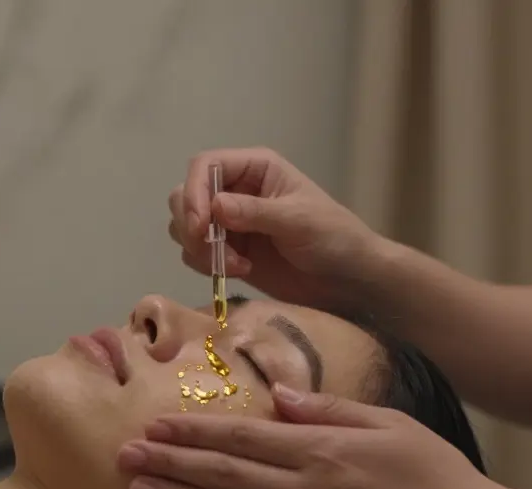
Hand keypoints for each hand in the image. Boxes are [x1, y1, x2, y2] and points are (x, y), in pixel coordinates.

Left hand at [116, 385, 512, 488]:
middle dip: (170, 462)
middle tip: (125, 455)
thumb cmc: (433, 471)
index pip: (241, 435)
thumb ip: (328, 409)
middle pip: (222, 473)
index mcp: (320, 447)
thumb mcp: (387, 423)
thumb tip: (277, 395)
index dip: (193, 429)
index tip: (156, 423)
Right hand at [168, 147, 382, 308]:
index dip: (194, 192)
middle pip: (184, 195)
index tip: (199, 226)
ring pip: (184, 226)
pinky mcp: (226, 251)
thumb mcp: (298, 220)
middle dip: (190, 224)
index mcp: (254, 168)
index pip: (204, 166)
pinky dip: (206, 265)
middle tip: (211, 251)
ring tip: (234, 265)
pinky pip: (194, 253)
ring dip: (199, 249)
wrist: (347, 279)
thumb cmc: (333, 238)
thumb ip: (255, 212)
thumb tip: (215, 206)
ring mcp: (228, 222)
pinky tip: (241, 272)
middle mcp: (235, 190)